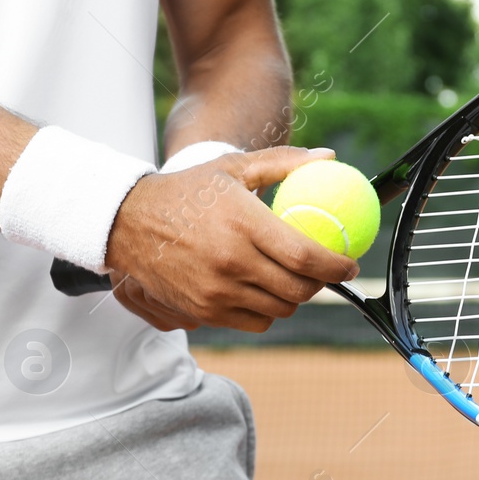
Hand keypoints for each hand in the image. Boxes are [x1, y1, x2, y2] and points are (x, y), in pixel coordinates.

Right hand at [104, 146, 360, 331]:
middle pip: (298, 289)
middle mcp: (232, 262)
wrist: (128, 223)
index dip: (336, 266)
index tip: (350, 264)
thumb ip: (283, 162)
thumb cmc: (186, 191)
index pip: (305, 256)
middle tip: (325, 272)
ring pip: (279, 309)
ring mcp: (216, 291)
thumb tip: (330, 157)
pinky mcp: (204, 311)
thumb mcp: (233, 167)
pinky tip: (264, 291)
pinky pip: (253, 322)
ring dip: (294, 298)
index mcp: (243, 224)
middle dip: (321, 284)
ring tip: (293, 280)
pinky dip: (267, 311)